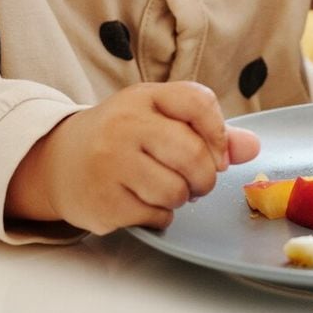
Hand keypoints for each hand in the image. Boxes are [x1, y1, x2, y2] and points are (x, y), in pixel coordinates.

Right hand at [5, 81, 259, 233]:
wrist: (59, 160)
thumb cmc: (123, 136)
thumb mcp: (160, 119)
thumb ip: (208, 130)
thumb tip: (253, 147)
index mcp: (145, 97)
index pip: (198, 102)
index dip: (219, 132)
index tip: (218, 152)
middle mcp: (125, 125)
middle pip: (192, 154)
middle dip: (206, 176)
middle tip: (199, 181)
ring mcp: (110, 163)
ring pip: (175, 190)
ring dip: (182, 198)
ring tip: (169, 190)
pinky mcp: (103, 201)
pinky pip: (155, 216)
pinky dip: (161, 216)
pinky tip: (146, 204)